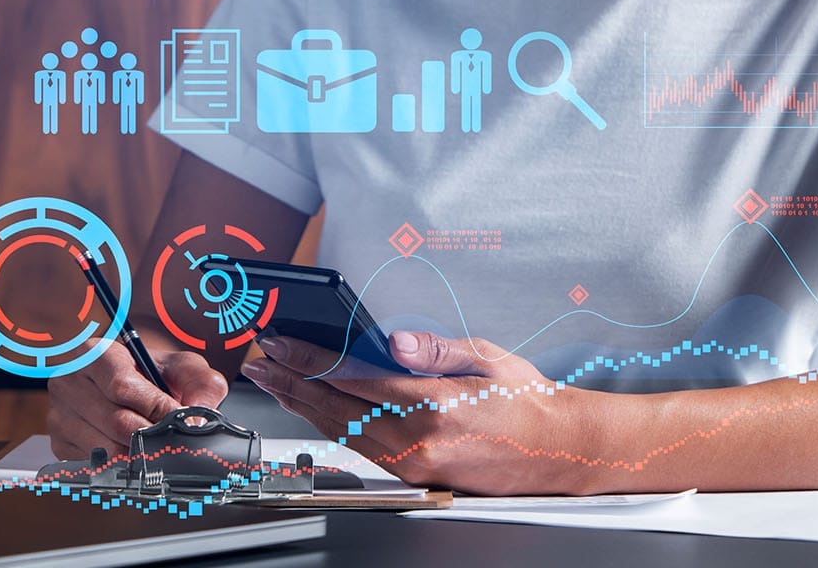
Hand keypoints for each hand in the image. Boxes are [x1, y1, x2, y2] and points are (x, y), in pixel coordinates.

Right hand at [47, 343, 227, 459]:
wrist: (133, 387)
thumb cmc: (155, 376)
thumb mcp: (184, 368)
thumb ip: (201, 385)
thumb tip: (196, 418)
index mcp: (94, 353)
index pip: (122, 385)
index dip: (156, 406)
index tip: (177, 415)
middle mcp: (68, 382)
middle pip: (116, 421)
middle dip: (153, 434)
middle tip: (172, 437)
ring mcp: (59, 414)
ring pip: (106, 448)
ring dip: (139, 453)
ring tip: (155, 444)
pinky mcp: (59, 444)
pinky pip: (96, 465)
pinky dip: (121, 466)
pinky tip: (133, 453)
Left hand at [242, 330, 585, 494]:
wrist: (558, 450)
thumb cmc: (526, 400)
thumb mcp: (488, 356)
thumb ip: (436, 348)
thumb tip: (392, 340)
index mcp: (435, 404)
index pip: (353, 377)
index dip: (309, 359)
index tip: (279, 343)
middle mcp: (419, 440)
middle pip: (336, 407)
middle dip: (291, 382)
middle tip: (259, 362)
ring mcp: (415, 464)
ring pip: (342, 431)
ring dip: (302, 406)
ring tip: (273, 383)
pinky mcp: (416, 476)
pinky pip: (361, 448)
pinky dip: (330, 426)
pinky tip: (313, 410)